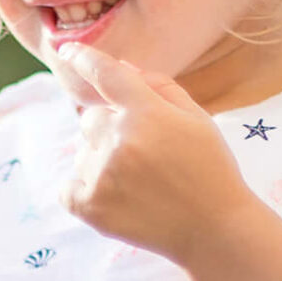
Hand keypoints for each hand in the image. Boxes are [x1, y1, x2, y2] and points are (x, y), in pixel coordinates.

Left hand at [56, 44, 254, 267]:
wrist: (214, 230)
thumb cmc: (210, 169)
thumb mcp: (198, 118)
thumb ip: (160, 87)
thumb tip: (120, 66)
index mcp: (148, 113)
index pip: (106, 74)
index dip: (84, 58)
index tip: (67, 49)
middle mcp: (119, 141)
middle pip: (91, 118)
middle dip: (110, 128)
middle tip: (144, 153)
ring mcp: (102, 175)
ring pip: (83, 153)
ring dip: (101, 160)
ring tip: (139, 183)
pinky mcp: (91, 207)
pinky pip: (69, 186)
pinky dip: (84, 189)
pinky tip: (117, 197)